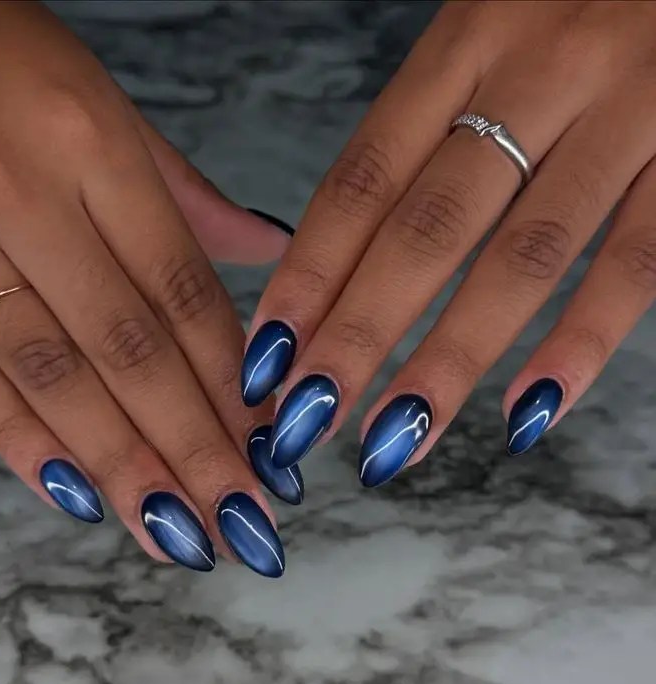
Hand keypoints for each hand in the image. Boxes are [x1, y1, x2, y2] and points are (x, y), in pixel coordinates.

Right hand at [0, 1, 295, 576]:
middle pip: (130, 353)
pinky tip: (77, 496)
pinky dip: (23, 442)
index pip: (183, 295)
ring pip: (53, 378)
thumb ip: (189, 198)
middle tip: (242, 525)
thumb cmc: (2, 58)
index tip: (269, 452)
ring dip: (121, 467)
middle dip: (193, 451)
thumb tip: (272, 250)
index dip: (231, 384)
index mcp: (94, 151)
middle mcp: (27, 201)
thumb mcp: (110, 106)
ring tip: (176, 535)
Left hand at [242, 0, 655, 484]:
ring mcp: (624, 114)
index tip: (267, 355)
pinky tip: (525, 414)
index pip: (362, 183)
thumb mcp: (486, 37)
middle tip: (304, 418)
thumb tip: (349, 251)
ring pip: (520, 258)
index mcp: (464, 45)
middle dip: (356, 336)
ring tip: (395, 439)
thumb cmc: (576, 4)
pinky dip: (581, 344)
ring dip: (448, 360)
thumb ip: (425, 129)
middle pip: (425, 231)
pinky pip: (637, 262)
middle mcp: (535, 77)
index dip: (307, 276)